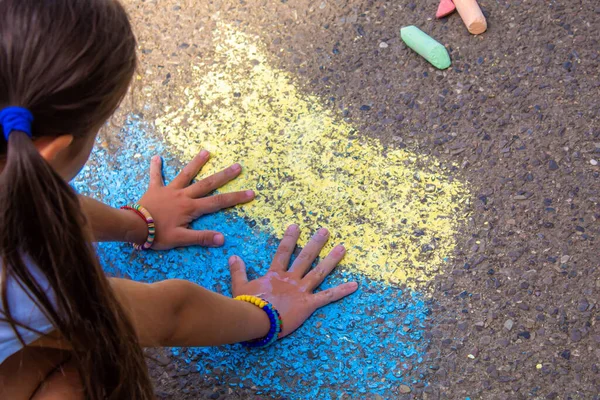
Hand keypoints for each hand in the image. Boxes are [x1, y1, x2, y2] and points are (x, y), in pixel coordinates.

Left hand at [137, 150, 254, 249]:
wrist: (134, 226)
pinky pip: (156, 176)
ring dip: (196, 163)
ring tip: (206, 152)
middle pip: (207, 184)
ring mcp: (170, 190)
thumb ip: (201, 238)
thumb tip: (222, 239)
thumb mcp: (181, 239)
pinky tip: (156, 157)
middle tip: (238, 166)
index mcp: (191, 208)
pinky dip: (156, 167)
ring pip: (186, 174)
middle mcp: (184, 195)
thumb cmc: (158, 234)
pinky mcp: (155, 189)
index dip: (236, 198)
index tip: (251, 193)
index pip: (218, 202)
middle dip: (224, 176)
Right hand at [228, 225, 358, 336]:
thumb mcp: (239, 286)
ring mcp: (301, 290)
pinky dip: (341, 291)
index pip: (283, 252)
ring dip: (332, 259)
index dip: (290, 238)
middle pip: (306, 257)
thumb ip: (237, 270)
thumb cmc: (247, 305)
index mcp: (275, 274)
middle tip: (326, 230)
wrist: (255, 321)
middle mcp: (291, 279)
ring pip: (320, 272)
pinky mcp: (308, 305)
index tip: (296, 226)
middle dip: (316, 243)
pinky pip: (327, 296)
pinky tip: (354, 285)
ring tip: (343, 248)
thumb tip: (232, 256)